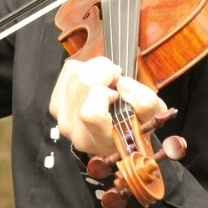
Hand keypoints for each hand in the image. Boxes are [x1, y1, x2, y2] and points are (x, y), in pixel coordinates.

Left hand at [49, 56, 166, 156]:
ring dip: (95, 68)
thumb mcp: (152, 115)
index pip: (90, 113)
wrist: (115, 135)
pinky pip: (67, 71)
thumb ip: (143, 100)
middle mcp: (75, 130)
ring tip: (107, 79)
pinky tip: (94, 79)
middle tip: (116, 79)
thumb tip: (121, 83)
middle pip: (82, 83)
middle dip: (104, 71)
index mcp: (99, 139)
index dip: (104, 94)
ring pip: (74, 73)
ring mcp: (61, 117)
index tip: (117, 93)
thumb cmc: (135, 125)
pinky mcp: (56, 103)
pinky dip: (84, 68)